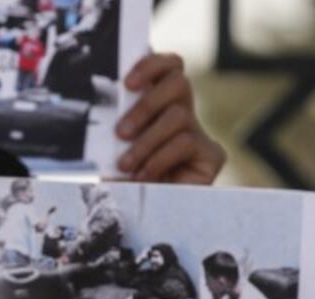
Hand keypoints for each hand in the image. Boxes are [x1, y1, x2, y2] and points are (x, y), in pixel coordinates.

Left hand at [115, 53, 225, 184]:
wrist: (143, 218)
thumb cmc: (124, 182)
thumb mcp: (112, 150)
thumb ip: (113, 126)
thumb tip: (102, 106)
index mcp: (158, 106)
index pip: (167, 68)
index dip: (152, 64)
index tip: (127, 83)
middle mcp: (182, 113)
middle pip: (178, 81)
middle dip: (146, 105)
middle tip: (121, 132)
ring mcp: (199, 133)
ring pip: (179, 115)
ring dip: (146, 140)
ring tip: (126, 164)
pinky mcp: (212, 155)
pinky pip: (186, 142)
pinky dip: (159, 158)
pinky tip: (143, 175)